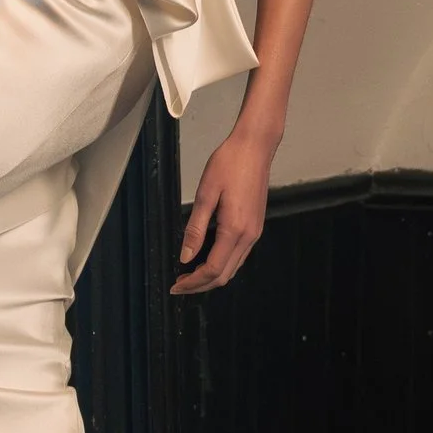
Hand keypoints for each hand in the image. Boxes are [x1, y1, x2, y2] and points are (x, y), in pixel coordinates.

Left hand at [172, 125, 274, 294]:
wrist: (255, 147)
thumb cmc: (230, 163)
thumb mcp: (206, 194)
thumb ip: (195, 229)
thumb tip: (185, 256)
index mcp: (235, 229)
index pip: (212, 269)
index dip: (192, 282)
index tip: (176, 285)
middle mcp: (249, 235)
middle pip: (224, 275)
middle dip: (201, 285)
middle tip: (180, 285)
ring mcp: (255, 231)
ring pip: (233, 267)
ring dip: (212, 276)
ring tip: (190, 275)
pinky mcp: (256, 225)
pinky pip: (239, 255)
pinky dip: (222, 264)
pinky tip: (207, 258)